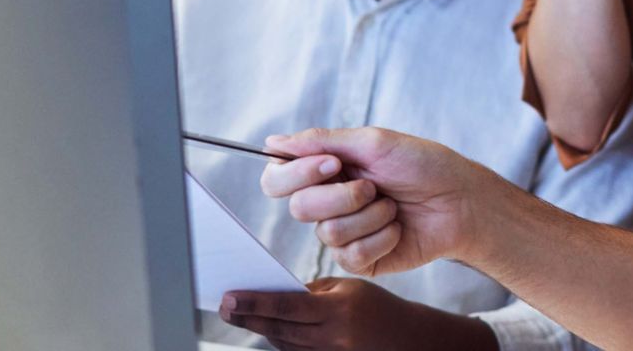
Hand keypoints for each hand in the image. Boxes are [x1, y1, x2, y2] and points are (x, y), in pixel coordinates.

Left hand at [219, 278, 494, 350]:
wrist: (408, 341)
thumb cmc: (376, 308)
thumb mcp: (348, 289)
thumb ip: (313, 292)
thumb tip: (277, 294)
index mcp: (337, 309)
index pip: (286, 305)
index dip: (254, 302)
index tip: (228, 298)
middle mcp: (332, 337)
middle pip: (279, 328)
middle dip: (248, 317)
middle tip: (224, 307)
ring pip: (284, 344)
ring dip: (262, 329)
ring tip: (240, 314)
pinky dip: (280, 341)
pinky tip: (268, 329)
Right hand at [260, 128, 496, 276]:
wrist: (461, 201)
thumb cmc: (423, 165)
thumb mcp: (373, 143)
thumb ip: (321, 142)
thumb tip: (272, 143)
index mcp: (326, 170)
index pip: (277, 178)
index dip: (295, 174)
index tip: (332, 164)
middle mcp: (329, 202)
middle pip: (298, 208)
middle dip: (340, 196)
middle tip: (373, 186)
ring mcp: (344, 233)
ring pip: (327, 233)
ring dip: (369, 215)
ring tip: (393, 205)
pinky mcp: (361, 259)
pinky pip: (351, 254)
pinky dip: (381, 236)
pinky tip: (398, 227)